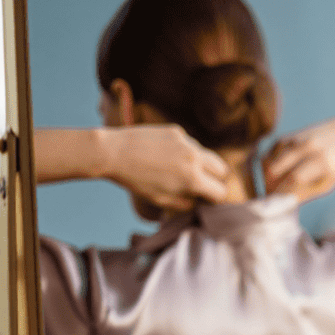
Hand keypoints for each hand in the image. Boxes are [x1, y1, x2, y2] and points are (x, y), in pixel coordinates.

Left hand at [104, 124, 229, 214]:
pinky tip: (166, 155)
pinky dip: (184, 151)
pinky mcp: (176, 131)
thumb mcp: (161, 200)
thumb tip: (198, 201)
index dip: (214, 198)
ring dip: (200, 164)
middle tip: (201, 184)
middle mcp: (194, 158)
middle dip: (215, 178)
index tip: (207, 199)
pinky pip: (190, 143)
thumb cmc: (135, 180)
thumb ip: (185, 203)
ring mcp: (186, 142)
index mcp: (192, 179)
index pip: (220, 191)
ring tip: (178, 169)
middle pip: (222, 169)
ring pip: (206, 155)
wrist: (113, 152)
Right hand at [262, 116, 334, 200]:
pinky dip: (269, 162)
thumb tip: (284, 203)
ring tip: (272, 185)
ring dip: (266, 175)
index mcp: (324, 162)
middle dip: (269, 185)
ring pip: (270, 159)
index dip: (280, 192)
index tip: (275, 202)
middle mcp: (309, 147)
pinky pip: (271, 151)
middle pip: (276, 168)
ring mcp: (299, 138)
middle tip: (270, 194)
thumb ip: (307, 192)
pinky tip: (274, 171)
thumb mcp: (329, 183)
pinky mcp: (292, 134)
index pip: (295, 179)